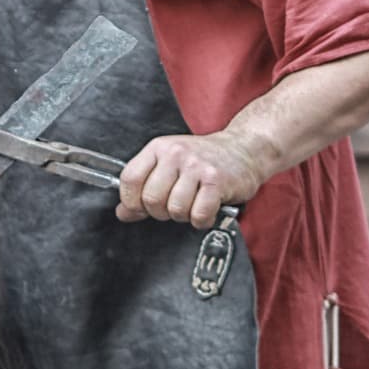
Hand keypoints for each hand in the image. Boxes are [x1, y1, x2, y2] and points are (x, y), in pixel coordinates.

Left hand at [116, 130, 261, 230]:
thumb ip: (144, 187)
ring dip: (184, 216)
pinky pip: (198, 215)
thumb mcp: (169, 165)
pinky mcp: (216, 181)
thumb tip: (123, 212)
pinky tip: (208, 208)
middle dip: (161, 212)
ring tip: (194, 203)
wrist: (246, 149)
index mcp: (158, 148)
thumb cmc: (205, 160)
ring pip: (175, 210)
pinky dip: (202, 220)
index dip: (131, 202)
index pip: (129, 180)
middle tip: (176, 204)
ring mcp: (196, 166)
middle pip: (151, 200)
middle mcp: (175, 153)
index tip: (141, 208)